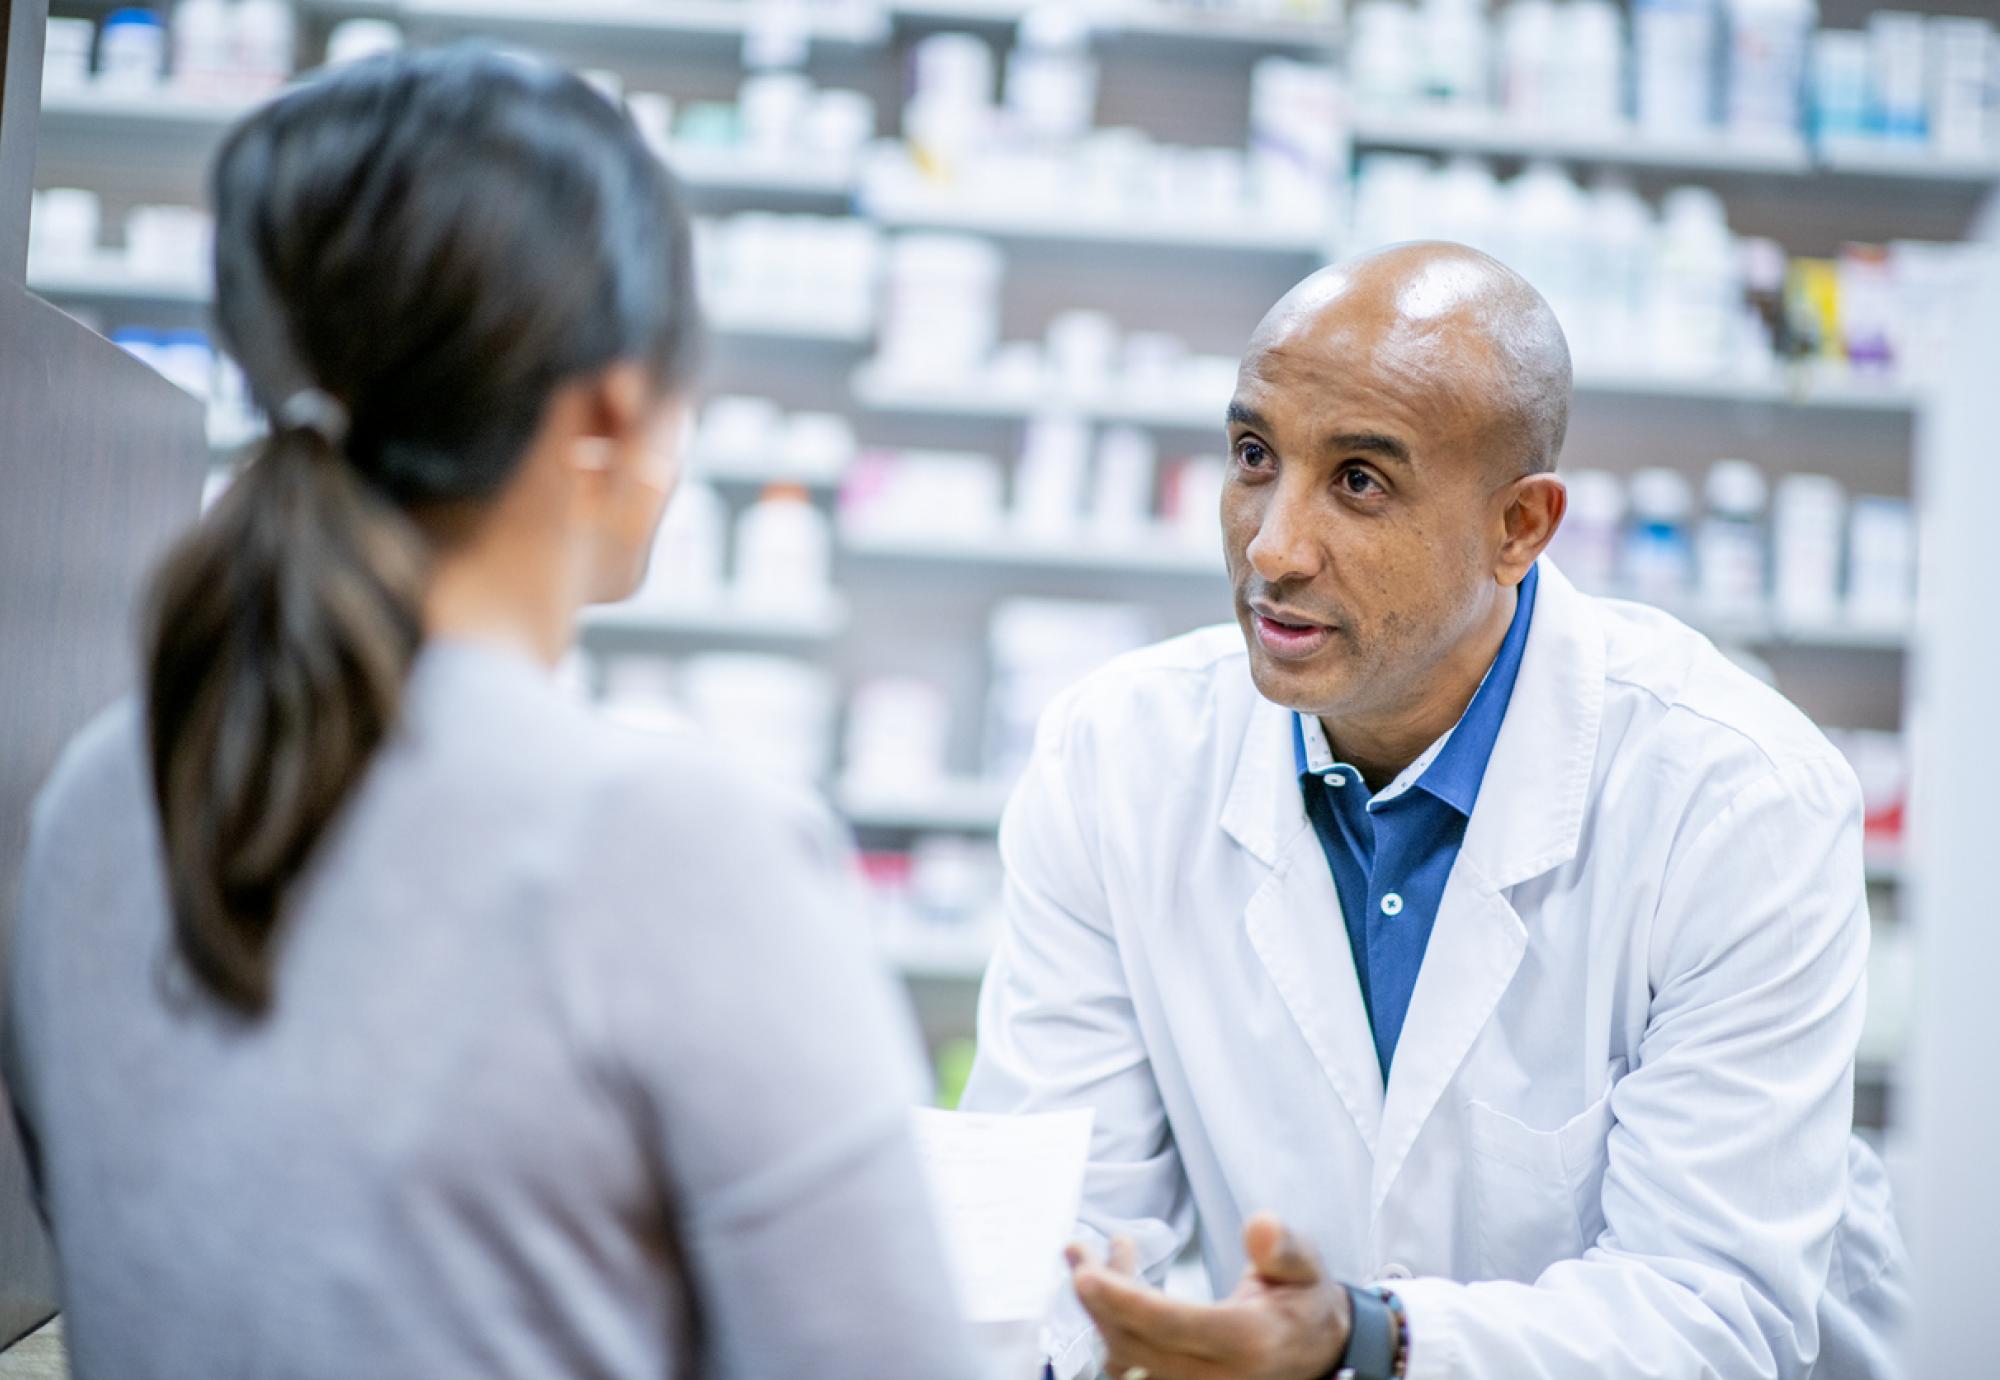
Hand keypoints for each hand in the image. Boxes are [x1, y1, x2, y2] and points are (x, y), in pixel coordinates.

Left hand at [1066, 1213, 1351, 1379]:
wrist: (1315, 1351)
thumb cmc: (1303, 1303)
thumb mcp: (1305, 1268)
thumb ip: (1282, 1248)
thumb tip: (1260, 1226)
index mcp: (1248, 1342)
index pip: (1175, 1325)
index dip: (1126, 1301)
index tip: (1088, 1276)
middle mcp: (1218, 1377)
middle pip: (1137, 1344)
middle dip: (1098, 1298)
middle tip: (1077, 1252)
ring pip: (1126, 1357)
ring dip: (1099, 1309)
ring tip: (1087, 1258)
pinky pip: (1131, 1366)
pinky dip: (1111, 1327)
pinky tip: (1110, 1288)